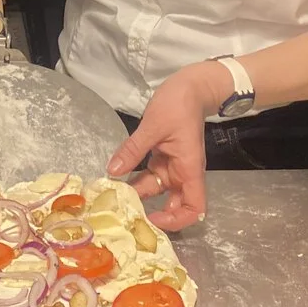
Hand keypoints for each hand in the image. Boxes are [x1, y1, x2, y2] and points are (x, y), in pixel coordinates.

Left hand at [106, 63, 222, 230]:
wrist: (189, 86)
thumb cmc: (178, 105)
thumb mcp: (153, 126)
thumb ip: (133, 149)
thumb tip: (112, 171)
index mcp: (189, 169)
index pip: (194, 208)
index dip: (177, 220)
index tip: (153, 219)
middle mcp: (182, 172)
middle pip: (173, 204)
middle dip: (153, 212)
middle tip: (126, 215)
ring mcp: (172, 166)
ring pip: (156, 189)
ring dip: (139, 195)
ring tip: (114, 200)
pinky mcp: (162, 157)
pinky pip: (150, 175)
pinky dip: (136, 180)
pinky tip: (116, 180)